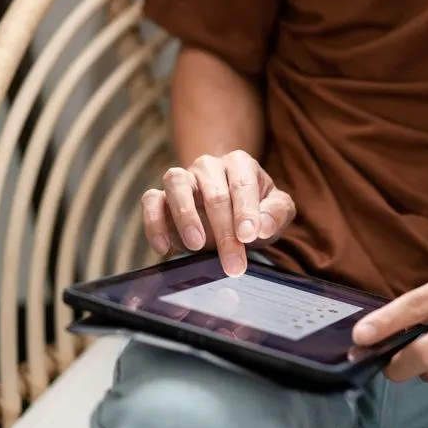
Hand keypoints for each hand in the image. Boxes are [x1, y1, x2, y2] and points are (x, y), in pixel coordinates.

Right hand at [141, 150, 294, 275]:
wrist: (230, 216)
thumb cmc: (256, 211)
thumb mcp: (277, 211)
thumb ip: (276, 214)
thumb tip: (261, 227)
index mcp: (240, 164)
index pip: (242, 185)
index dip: (246, 212)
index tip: (249, 237)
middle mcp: (209, 166)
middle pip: (214, 194)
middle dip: (224, 232)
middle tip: (233, 264)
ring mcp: (183, 178)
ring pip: (176, 184)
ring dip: (185, 216)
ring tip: (196, 245)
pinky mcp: (161, 196)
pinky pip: (150, 200)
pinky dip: (153, 222)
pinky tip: (163, 247)